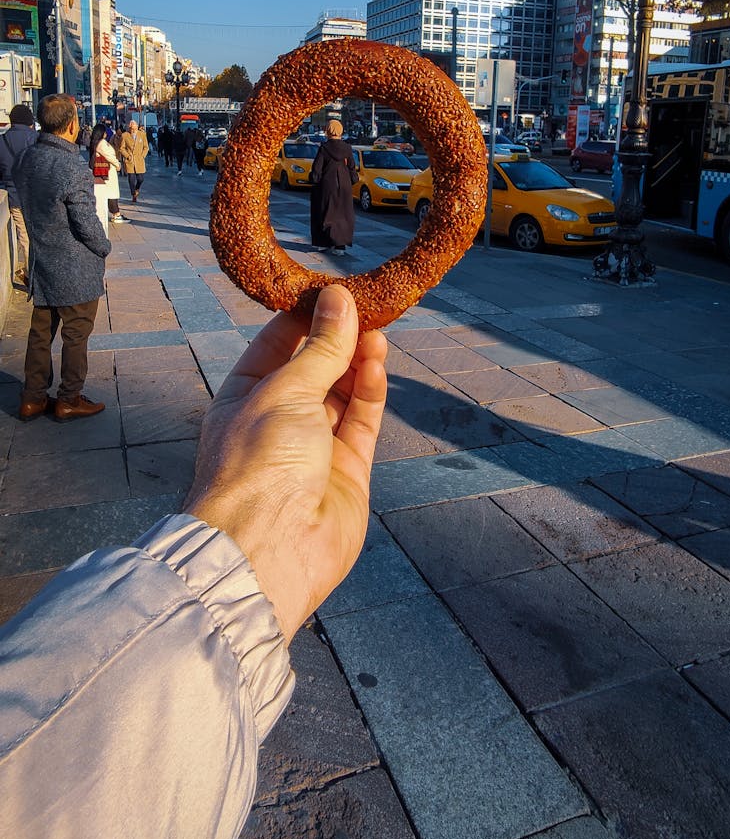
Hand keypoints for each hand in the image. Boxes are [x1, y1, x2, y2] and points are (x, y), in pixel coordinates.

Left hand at [184, 285, 387, 643]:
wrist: (270, 549)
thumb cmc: (257, 465)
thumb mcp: (285, 392)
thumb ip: (320, 348)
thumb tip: (339, 300)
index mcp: (242, 399)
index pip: (275, 346)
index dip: (304, 317)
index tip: (331, 289)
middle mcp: (276, 422)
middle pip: (314, 368)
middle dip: (337, 336)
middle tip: (365, 303)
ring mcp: (313, 447)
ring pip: (343, 392)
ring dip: (358, 359)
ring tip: (377, 326)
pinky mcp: (347, 470)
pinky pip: (362, 419)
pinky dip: (371, 388)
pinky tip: (378, 357)